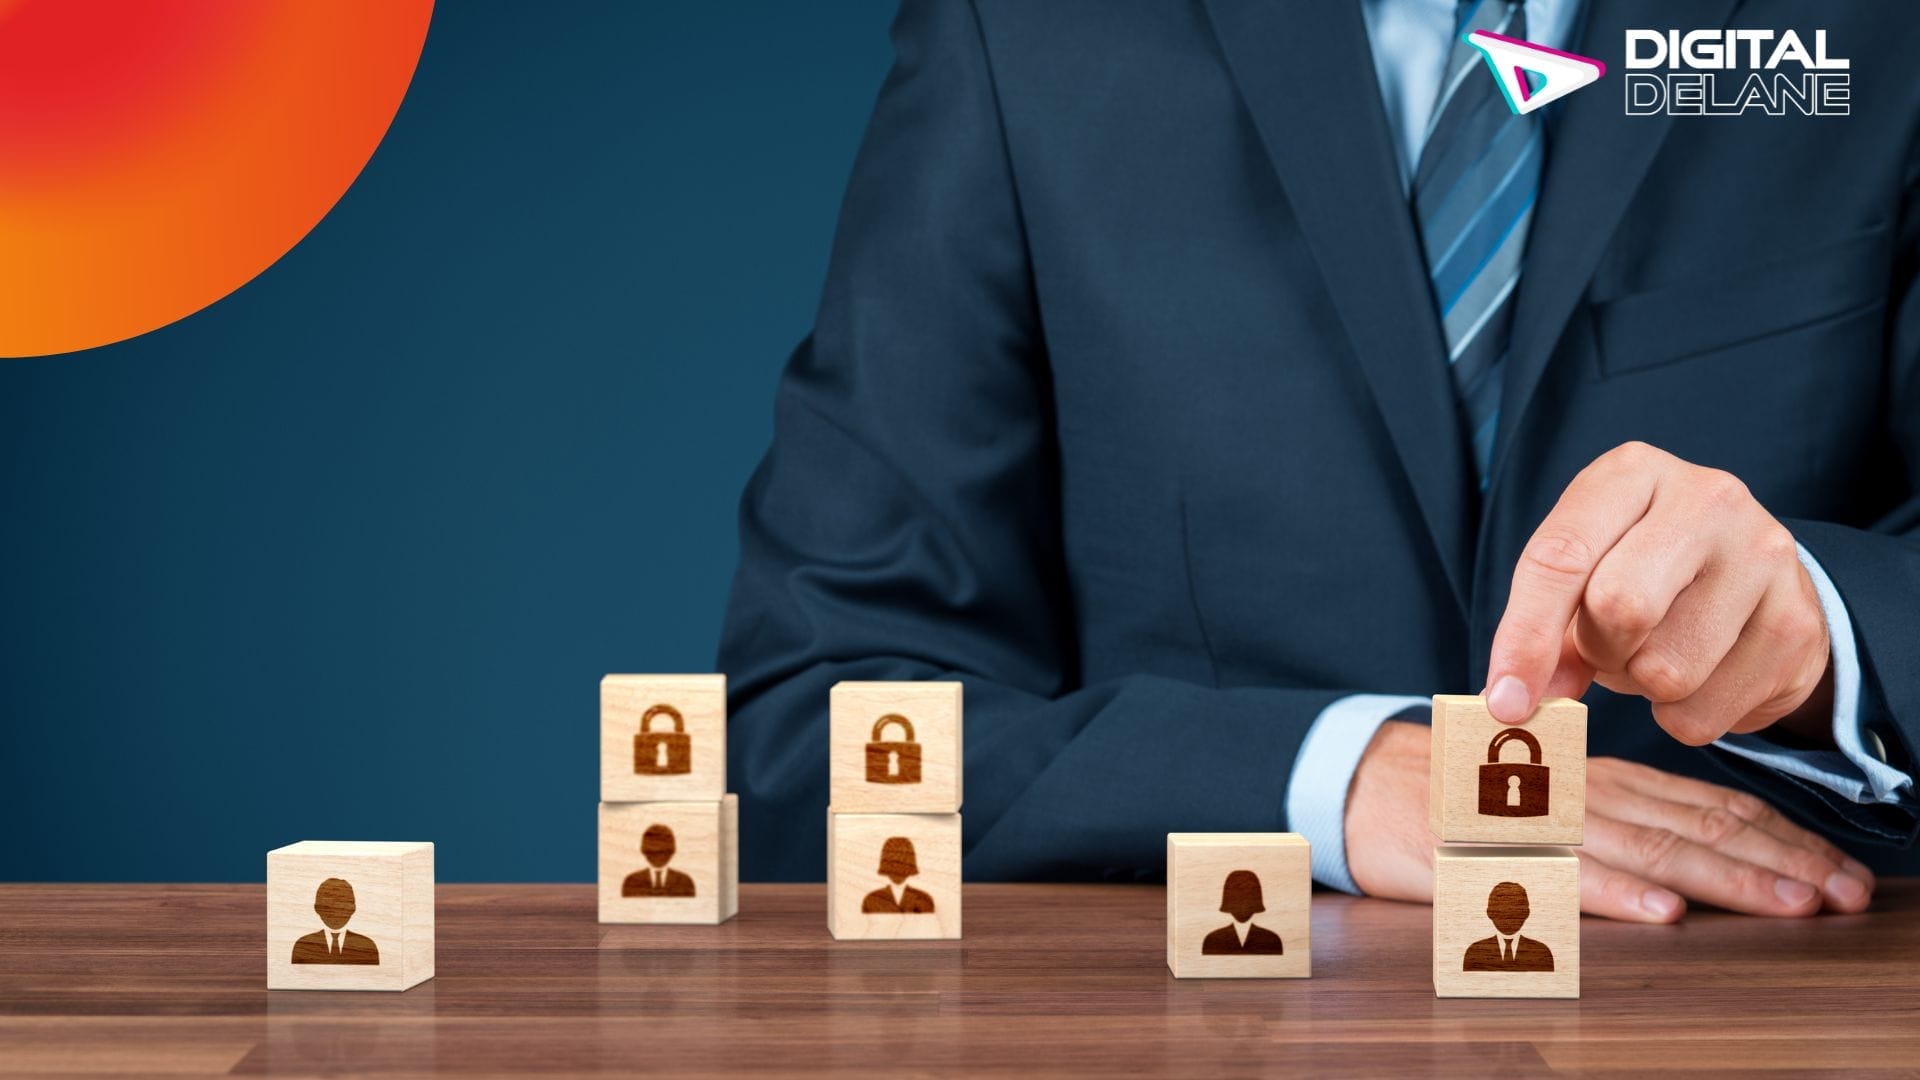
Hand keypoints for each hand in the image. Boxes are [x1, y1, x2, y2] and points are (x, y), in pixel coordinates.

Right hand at [1344, 721, 1875, 918]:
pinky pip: (1560, 875)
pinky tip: (1658, 913)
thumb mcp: (1553, 795)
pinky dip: (1615, 896)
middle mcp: (1586, 794)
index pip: (1710, 806)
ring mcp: (1541, 821)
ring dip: (1721, 881)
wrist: (1362, 779)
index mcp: (1604, 781)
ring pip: (1648, 851)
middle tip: (1842, 895)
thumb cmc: (1461, 795)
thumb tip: (1703, 851)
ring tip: (1784, 905)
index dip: (1780, 838)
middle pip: (1697, 828)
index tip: (1837, 873)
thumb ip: (1618, 813)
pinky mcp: (1491, 851)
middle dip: (1778, 863)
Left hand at [1486, 442, 1832, 744]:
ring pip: (1665, 670)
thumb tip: (1515, 701)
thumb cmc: (1647, 570)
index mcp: (1632, 472)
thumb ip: (1545, 627)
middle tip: (1607, 651)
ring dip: (1641, 686)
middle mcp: (1706, 497)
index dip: (1523, 637)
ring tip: (1658, 653)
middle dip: (1598, 651)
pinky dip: (1682, 716)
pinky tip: (1700, 675)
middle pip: (1618, 607)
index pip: (1559, 557)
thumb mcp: (1588, 569)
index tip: (1503, 700)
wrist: (1757, 580)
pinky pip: (1704, 711)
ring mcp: (1762, 555)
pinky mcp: (1797, 621)